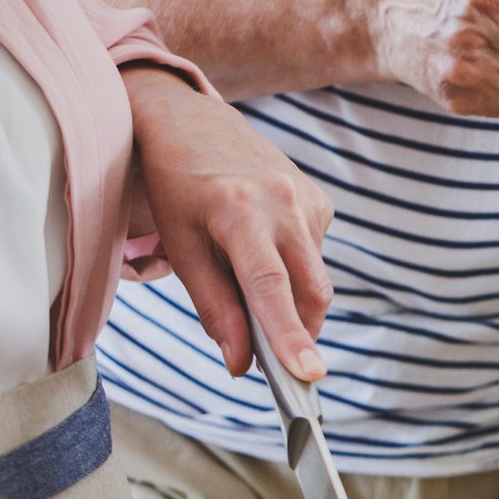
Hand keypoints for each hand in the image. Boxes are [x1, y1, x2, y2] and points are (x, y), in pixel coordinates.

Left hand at [123, 66, 334, 380]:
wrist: (191, 123)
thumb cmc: (176, 188)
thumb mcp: (181, 247)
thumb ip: (214, 308)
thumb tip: (240, 364)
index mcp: (238, 211)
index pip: (270, 287)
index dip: (288, 335)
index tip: (307, 374)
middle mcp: (283, 201)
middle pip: (311, 291)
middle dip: (299, 333)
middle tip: (276, 362)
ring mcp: (309, 198)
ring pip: (315, 279)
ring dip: (290, 299)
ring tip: (244, 273)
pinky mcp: (321, 200)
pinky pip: (316, 256)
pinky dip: (293, 270)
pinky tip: (263, 246)